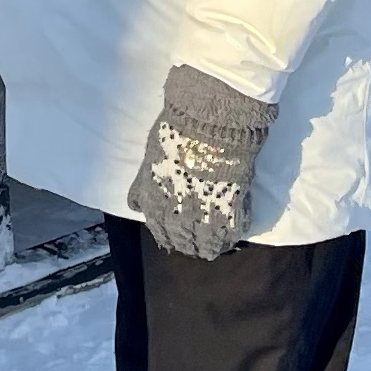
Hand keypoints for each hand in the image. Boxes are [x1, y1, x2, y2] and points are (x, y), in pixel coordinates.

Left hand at [130, 65, 274, 260]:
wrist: (207, 124)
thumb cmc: (174, 135)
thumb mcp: (148, 162)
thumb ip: (143, 188)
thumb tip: (137, 204)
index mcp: (155, 206)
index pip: (161, 235)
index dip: (169, 237)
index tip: (176, 236)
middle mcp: (177, 217)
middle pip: (184, 245)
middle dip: (189, 244)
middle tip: (197, 241)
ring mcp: (206, 217)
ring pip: (208, 246)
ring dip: (211, 245)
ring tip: (215, 243)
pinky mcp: (232, 211)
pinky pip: (233, 233)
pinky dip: (232, 234)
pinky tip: (233, 231)